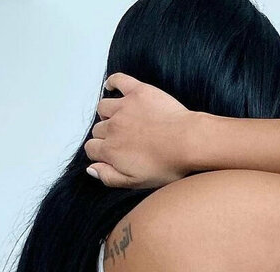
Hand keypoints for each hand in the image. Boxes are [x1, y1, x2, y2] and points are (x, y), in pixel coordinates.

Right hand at [84, 72, 193, 188]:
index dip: (99, 153)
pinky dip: (112, 82)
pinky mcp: (137, 92)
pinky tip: (112, 87)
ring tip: (120, 120)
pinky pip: (118, 81)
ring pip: (103, 107)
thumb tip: (91, 169)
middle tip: (123, 141)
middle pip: (98, 129)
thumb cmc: (168, 164)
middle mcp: (113, 127)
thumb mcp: (136, 182)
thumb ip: (110, 177)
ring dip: (108, 114)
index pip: (91, 149)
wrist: (188, 142)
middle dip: (106, 136)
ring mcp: (124, 107)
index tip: (109, 155)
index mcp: (111, 150)